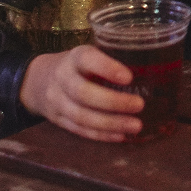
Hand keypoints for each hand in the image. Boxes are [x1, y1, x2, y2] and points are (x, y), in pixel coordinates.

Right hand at [19, 45, 144, 141]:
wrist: (37, 81)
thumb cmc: (77, 66)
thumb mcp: (88, 54)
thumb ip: (111, 59)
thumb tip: (153, 68)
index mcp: (74, 57)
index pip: (87, 59)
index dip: (107, 68)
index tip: (129, 77)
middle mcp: (62, 78)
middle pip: (83, 93)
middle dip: (112, 102)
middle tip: (139, 105)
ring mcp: (57, 102)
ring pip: (81, 116)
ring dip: (110, 124)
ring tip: (136, 126)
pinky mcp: (58, 120)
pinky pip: (80, 130)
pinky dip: (101, 135)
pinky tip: (120, 135)